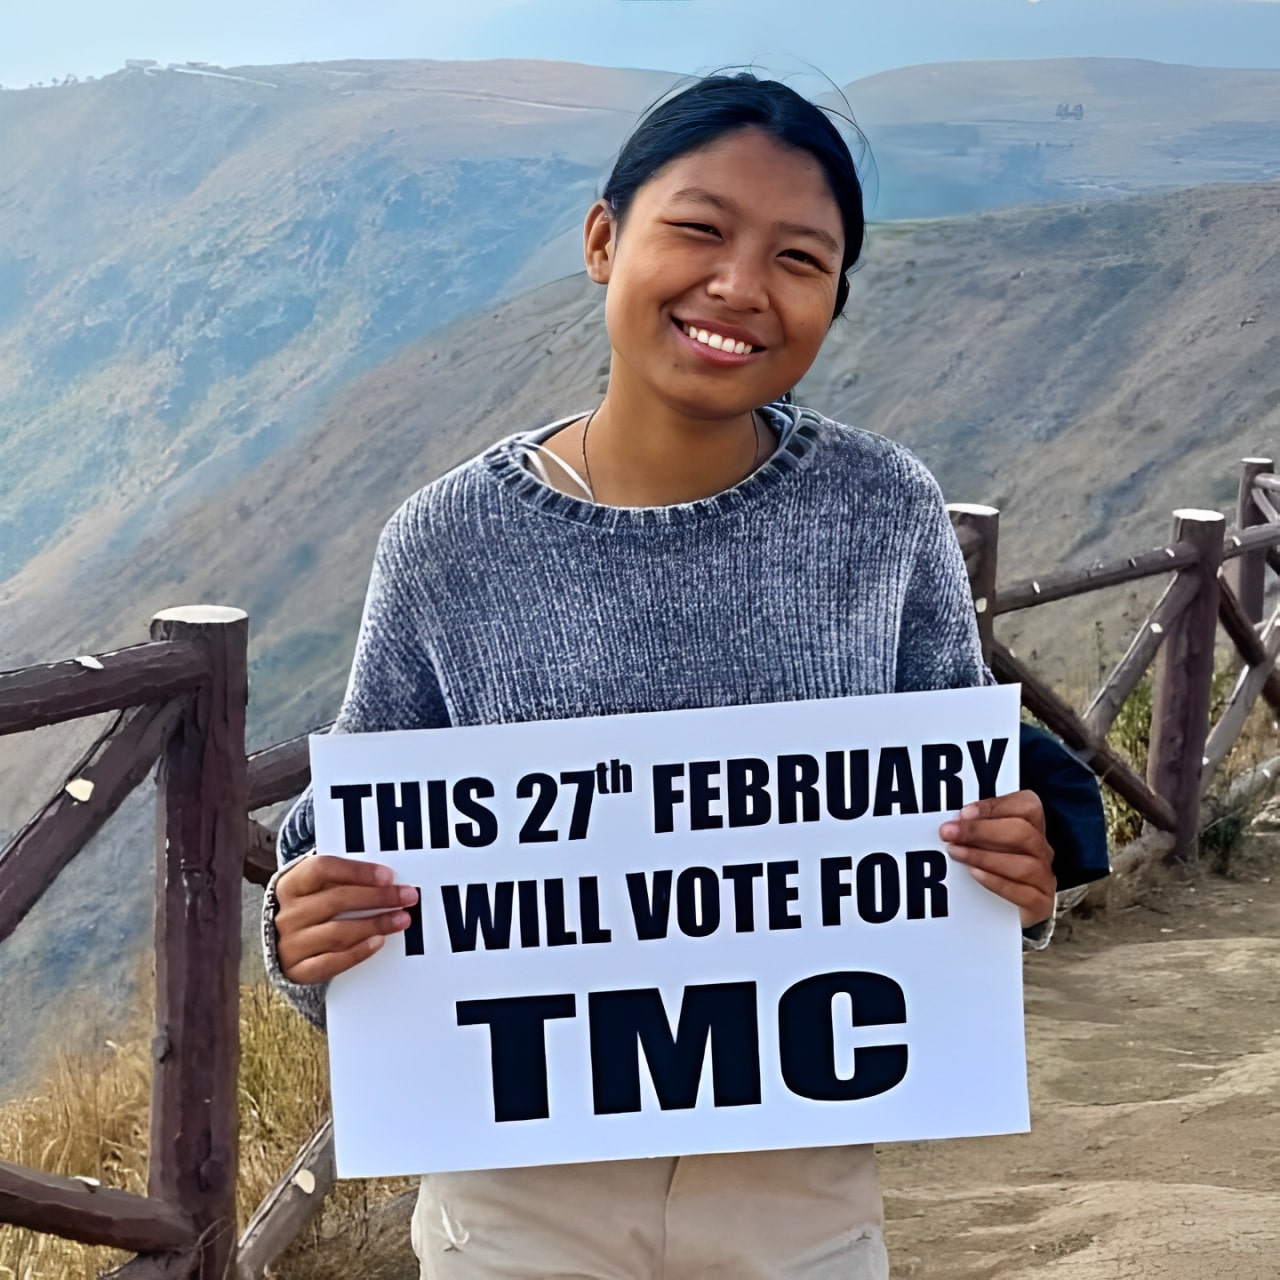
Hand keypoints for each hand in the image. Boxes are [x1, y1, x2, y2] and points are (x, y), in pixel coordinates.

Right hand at [274, 854, 416, 983]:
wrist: (278, 944)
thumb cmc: (308, 907)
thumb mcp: (316, 888)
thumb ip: (343, 880)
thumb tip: (386, 878)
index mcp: (291, 885)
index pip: (322, 869)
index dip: (357, 871)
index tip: (387, 876)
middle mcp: (288, 914)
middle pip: (335, 900)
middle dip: (377, 898)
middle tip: (406, 897)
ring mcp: (290, 944)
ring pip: (337, 932)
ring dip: (375, 925)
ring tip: (400, 920)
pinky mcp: (298, 970)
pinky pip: (331, 962)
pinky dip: (358, 952)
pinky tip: (378, 941)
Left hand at [938, 790, 1055, 927]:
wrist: (999, 910)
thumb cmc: (990, 867)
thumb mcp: (982, 842)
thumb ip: (973, 829)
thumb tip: (951, 823)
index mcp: (1032, 826)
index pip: (1026, 806)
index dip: (995, 807)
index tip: (963, 813)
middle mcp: (1041, 849)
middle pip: (1023, 833)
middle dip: (981, 831)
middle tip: (949, 833)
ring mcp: (1044, 877)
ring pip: (1024, 864)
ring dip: (984, 857)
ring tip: (956, 853)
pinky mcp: (1040, 903)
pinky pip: (1022, 892)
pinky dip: (995, 881)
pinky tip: (973, 874)